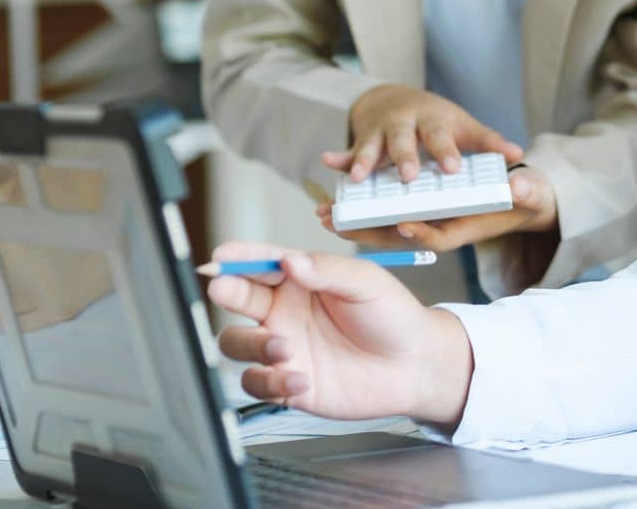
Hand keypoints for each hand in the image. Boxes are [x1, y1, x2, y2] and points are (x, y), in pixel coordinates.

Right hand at [206, 242, 474, 423]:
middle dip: (227, 291)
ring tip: (283, 347)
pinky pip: (257, 382)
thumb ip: (328, 271)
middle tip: (224, 289)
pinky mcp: (287, 382)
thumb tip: (290, 261)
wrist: (415, 366)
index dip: (239, 258)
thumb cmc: (393, 316)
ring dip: (250, 344)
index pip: (262, 263)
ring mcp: (283, 347)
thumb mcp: (368, 283)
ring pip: (236, 343)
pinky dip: (270, 381)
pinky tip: (301, 379)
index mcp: (302, 279)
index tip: (221, 255)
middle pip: (238, 298)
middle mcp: (285, 311)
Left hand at [317, 165, 558, 251]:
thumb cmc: (526, 199)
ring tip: (325, 215)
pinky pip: (386, 208)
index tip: (403, 225)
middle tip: (339, 224)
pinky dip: (364, 200)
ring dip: (357, 219)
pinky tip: (338, 189)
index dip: (421, 233)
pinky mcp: (418, 209)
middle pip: (401, 232)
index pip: (439, 237)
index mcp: (465, 228)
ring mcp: (426, 220)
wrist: (520, 200)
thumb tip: (520, 187)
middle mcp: (440, 226)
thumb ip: (526, 192)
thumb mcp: (531, 194)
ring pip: (386, 222)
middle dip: (371, 229)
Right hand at [327, 84, 524, 182]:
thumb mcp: (463, 125)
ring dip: (364, 160)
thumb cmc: (437, 119)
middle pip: (404, 140)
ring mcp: (380, 131)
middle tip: (408, 176)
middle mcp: (405, 123)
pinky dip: (338, 159)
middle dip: (404, 157)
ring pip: (371, 146)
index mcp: (433, 121)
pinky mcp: (361, 139)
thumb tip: (518, 155)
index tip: (452, 169)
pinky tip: (327, 162)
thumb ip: (488, 142)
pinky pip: (347, 152)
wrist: (396, 98)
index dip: (446, 152)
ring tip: (359, 178)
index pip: (441, 136)